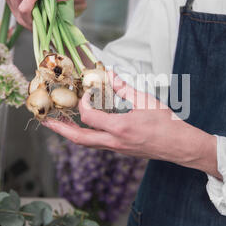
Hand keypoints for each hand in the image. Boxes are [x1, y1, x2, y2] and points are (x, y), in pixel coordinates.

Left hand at [42, 72, 221, 178]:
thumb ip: (124, 88)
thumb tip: (110, 74)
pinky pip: (98, 144)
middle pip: (79, 139)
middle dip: (60, 130)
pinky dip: (87, 135)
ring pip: (88, 144)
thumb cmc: (166, 123)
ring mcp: (117, 149)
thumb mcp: (146, 100)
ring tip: (60, 124)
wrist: (179, 146)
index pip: (89, 117)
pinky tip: (86, 126)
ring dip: (72, 133)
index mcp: (120, 128)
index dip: (83, 104)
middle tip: (45, 122)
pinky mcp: (122, 151)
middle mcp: (115, 142)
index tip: (87, 93)